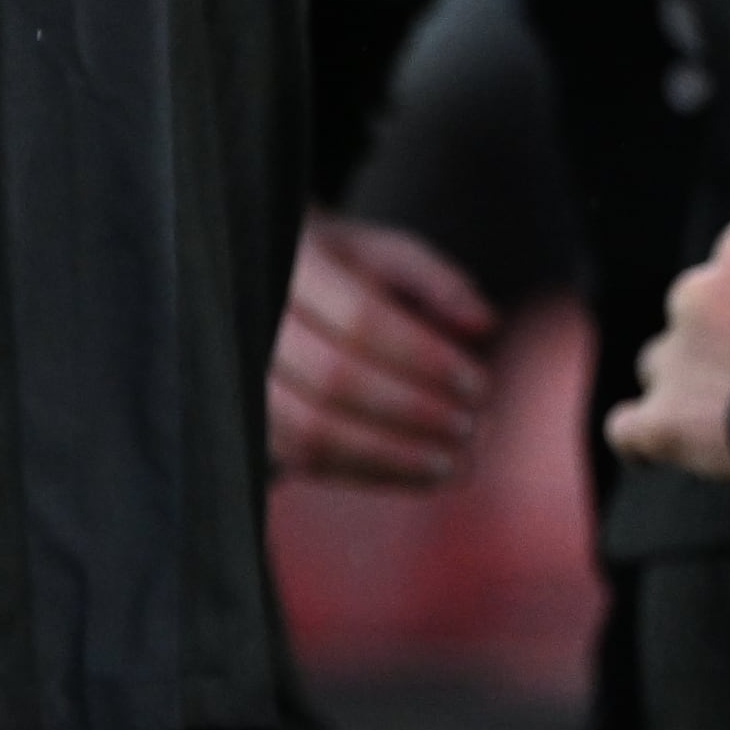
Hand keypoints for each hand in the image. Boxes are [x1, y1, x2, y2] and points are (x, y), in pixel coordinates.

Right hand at [268, 213, 495, 489]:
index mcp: (297, 266)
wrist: (278, 288)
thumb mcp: (390, 254)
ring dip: (393, 456)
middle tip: (473, 428)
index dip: (424, 359)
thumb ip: (440, 282)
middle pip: (334, 380)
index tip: (480, 385)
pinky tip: (420, 474)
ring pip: (313, 432)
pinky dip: (368, 474)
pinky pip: (306, 461)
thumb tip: (483, 323)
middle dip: (413, 411)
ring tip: (455, 463)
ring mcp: (246, 378)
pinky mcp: (254, 423)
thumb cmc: (346, 270)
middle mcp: (257, 323)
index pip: (360, 319)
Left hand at [605, 142, 729, 479]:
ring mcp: (672, 358)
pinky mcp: (661, 419)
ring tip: (723, 413)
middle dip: (717, 336)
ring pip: (661, 364)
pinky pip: (630, 428)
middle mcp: (693, 293)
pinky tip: (655, 446)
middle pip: (694, 312)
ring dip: (682, 382)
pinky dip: (641, 436)